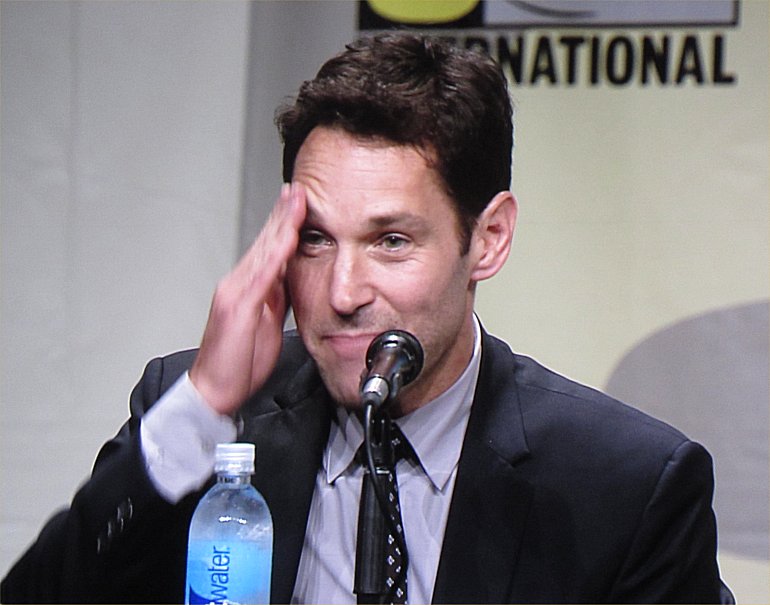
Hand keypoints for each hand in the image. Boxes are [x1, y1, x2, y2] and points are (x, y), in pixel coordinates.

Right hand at [189, 183, 305, 414]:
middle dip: (283, 213)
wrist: (214, 390)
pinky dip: (275, 255)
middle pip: (265, 242)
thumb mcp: (265, 324)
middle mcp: (238, 283)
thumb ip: (276, 299)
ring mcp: (236, 293)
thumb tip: (291, 279)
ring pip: (263, 251)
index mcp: (247, 288)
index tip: (299, 202)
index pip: (269, 249)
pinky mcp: (238, 307)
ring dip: (281, 224)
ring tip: (296, 200)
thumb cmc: (238, 361)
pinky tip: (287, 238)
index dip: (284, 224)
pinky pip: (261, 277)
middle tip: (298, 188)